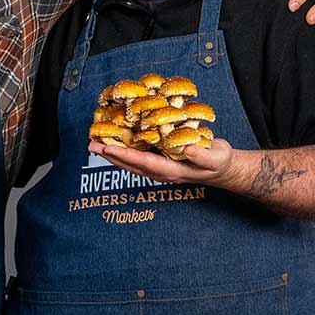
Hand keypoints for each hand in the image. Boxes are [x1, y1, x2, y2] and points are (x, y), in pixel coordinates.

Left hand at [88, 139, 235, 185]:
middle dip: (111, 155)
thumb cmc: (219, 162)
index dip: (125, 155)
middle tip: (92, 145)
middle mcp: (161, 171)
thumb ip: (203, 155)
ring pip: (131, 162)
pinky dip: (124, 150)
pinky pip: (138, 156)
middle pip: (131, 165)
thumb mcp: (216, 157)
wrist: (222, 168)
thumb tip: (187, 150)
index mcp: (172, 171)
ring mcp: (159, 167)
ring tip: (95, 144)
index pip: (144, 163)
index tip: (109, 147)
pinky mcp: (160, 160)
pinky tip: (115, 142)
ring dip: (113, 154)